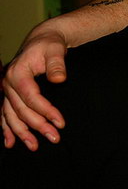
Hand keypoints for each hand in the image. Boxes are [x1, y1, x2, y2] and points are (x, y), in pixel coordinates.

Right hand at [2, 30, 67, 149]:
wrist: (42, 41)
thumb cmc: (50, 45)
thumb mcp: (56, 50)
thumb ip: (57, 64)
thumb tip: (60, 79)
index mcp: (17, 72)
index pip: (31, 97)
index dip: (46, 111)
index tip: (61, 123)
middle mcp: (7, 82)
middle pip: (21, 110)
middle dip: (37, 126)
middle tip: (54, 138)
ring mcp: (6, 90)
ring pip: (11, 115)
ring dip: (22, 132)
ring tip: (34, 146)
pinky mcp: (9, 94)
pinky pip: (4, 114)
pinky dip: (7, 129)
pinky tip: (10, 143)